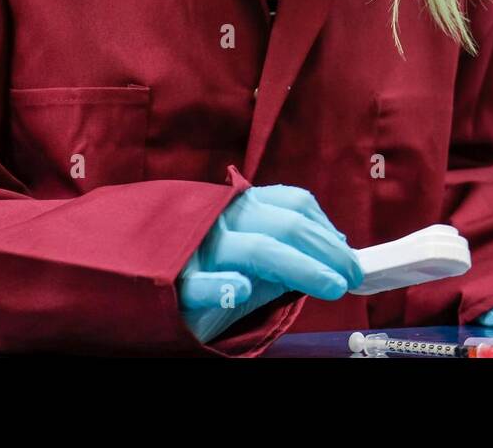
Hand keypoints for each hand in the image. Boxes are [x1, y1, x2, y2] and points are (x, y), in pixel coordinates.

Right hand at [179, 184, 363, 343]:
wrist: (141, 279)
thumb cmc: (206, 269)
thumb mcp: (250, 255)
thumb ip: (288, 252)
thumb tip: (337, 247)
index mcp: (241, 207)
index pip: (294, 204)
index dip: (327, 229)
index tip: (349, 256)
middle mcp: (223, 219)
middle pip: (286, 226)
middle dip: (327, 252)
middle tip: (351, 277)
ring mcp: (198, 248)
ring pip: (258, 250)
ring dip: (301, 267)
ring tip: (330, 286)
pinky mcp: (174, 283)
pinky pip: (199, 282)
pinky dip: (222, 285)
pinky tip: (242, 289)